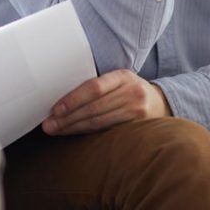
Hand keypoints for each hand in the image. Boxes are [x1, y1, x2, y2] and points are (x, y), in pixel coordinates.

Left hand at [41, 69, 171, 135]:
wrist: (161, 103)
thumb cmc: (129, 91)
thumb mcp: (119, 80)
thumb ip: (98, 85)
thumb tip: (61, 97)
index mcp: (123, 76)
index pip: (94, 87)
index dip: (73, 99)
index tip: (55, 109)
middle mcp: (132, 92)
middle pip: (94, 107)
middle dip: (68, 118)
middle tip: (48, 125)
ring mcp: (137, 111)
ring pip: (98, 122)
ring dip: (73, 128)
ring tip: (56, 130)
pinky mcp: (138, 127)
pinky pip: (106, 131)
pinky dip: (87, 133)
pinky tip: (73, 133)